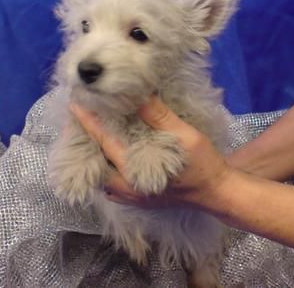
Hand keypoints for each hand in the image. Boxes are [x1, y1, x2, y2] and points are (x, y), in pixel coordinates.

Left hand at [69, 96, 231, 210]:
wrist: (217, 192)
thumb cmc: (203, 164)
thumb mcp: (185, 136)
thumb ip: (159, 117)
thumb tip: (138, 96)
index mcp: (134, 172)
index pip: (104, 141)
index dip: (89, 121)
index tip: (76, 103)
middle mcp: (125, 188)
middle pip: (96, 159)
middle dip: (86, 137)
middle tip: (78, 114)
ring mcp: (129, 196)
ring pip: (101, 172)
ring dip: (94, 151)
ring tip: (88, 129)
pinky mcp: (135, 198)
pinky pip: (110, 180)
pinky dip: (105, 163)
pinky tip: (105, 150)